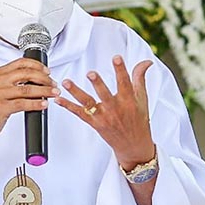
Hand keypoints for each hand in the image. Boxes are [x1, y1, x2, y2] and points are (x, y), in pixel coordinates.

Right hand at [0, 57, 57, 165]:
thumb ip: (11, 82)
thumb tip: (34, 81)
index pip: (21, 63)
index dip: (37, 65)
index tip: (47, 71)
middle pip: (27, 73)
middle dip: (45, 79)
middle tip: (53, 84)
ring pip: (28, 89)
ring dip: (44, 91)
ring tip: (53, 94)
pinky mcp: (1, 108)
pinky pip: (23, 104)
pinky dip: (36, 104)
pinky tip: (43, 104)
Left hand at [55, 55, 153, 169]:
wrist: (134, 145)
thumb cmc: (138, 120)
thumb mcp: (142, 98)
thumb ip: (140, 78)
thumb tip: (146, 62)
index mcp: (129, 101)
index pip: (125, 83)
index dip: (121, 70)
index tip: (116, 58)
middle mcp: (115, 109)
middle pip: (105, 95)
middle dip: (98, 84)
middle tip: (91, 73)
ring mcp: (104, 117)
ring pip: (88, 104)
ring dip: (76, 92)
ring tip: (67, 82)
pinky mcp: (94, 124)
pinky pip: (79, 114)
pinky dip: (68, 106)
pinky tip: (58, 99)